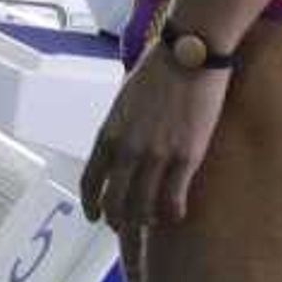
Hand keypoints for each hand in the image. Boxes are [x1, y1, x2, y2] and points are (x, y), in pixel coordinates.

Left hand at [81, 53, 228, 242]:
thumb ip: (121, 128)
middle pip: (115, 203)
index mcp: (109, 133)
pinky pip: (173, 199)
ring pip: (142, 208)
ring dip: (145, 222)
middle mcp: (127, 149)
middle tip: (126, 229)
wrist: (191, 52)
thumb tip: (123, 145)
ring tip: (151, 225)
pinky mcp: (186, 157)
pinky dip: (172, 213)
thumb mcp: (126, 100)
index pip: (90, 181)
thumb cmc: (160, 68)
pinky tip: (176, 216)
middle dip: (118, 222)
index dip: (91, 205)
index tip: (95, 216)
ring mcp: (156, 155)